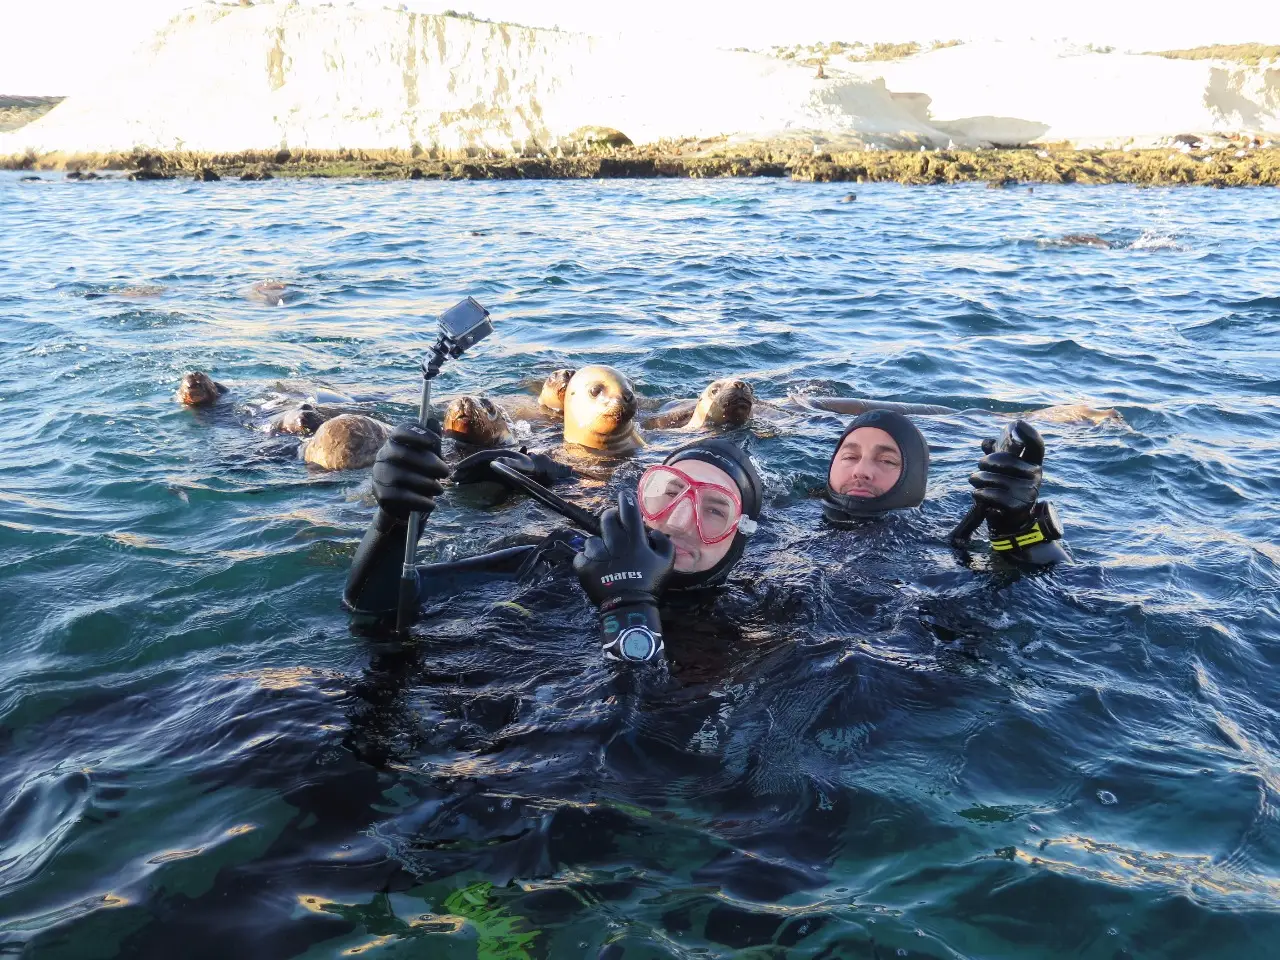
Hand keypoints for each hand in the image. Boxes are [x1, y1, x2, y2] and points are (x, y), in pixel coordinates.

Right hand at [371, 420, 448, 520]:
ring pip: (401, 476)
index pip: (401, 431)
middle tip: (446, 472)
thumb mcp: (429, 458)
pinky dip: (419, 501)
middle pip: (403, 454)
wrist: (404, 505)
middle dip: (429, 463)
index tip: (435, 442)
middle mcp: (383, 455)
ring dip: (426, 483)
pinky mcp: (381, 494)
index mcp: (394, 442)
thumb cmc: (420, 476)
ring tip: (440, 490)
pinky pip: (400, 496)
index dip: (418, 434)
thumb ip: (432, 443)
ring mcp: (379, 475)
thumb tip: (433, 421)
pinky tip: (431, 504)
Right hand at [452, 448, 572, 486]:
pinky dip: (473, 480)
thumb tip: (494, 460)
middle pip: (477, 463)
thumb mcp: (524, 465)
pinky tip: (465, 485)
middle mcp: (497, 459)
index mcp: (501, 454)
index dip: (469, 462)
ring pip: (478, 470)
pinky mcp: (499, 475)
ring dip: (467, 475)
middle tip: (453, 476)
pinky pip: (483, 477)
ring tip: (455, 481)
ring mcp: (497, 467)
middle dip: (465, 469)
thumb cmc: (535, 468)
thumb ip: (510, 463)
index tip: (459, 467)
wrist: (544, 471)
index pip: (481, 456)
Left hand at [573, 489, 674, 661]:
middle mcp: (614, 544)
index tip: (624, 496)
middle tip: (613, 523)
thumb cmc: (649, 584)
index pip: (629, 512)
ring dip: (599, 543)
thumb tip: (652, 531)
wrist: (629, 608)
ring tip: (605, 554)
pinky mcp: (584, 565)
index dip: (626, 501)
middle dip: (609, 516)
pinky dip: (588, 559)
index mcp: (634, 541)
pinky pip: (582, 554)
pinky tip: (596, 566)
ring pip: (593, 538)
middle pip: (606, 518)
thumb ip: (664, 542)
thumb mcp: (667, 562)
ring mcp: (597, 554)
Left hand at [969, 419, 1043, 533]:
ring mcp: (1028, 491)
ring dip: (978, 480)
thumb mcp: (1003, 471)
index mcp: (1033, 464)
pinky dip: (979, 494)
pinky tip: (978, 495)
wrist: (1011, 523)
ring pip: (993, 478)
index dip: (1029, 433)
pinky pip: (991, 494)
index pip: (1036, 445)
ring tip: (975, 482)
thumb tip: (986, 442)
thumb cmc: (1005, 489)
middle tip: (979, 467)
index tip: (1017, 424)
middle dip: (985, 462)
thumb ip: (996, 454)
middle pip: (1003, 460)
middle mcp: (1035, 476)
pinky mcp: (1018, 506)